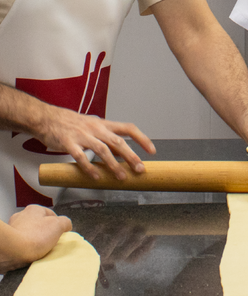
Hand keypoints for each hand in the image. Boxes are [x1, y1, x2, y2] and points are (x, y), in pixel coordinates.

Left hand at [0, 205, 71, 272]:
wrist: (12, 253)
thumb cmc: (34, 237)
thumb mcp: (59, 226)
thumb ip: (66, 222)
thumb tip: (66, 225)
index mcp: (34, 209)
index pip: (52, 215)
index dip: (58, 225)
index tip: (60, 234)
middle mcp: (21, 216)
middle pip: (39, 224)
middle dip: (45, 233)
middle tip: (50, 242)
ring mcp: (13, 228)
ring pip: (29, 234)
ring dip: (34, 241)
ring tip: (39, 250)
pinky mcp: (7, 241)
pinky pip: (20, 243)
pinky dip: (25, 248)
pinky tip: (29, 253)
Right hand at [36, 108, 155, 180]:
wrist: (48, 117)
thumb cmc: (74, 124)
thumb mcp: (94, 127)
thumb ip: (107, 139)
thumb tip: (124, 154)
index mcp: (105, 124)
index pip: (128, 128)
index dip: (141, 138)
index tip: (152, 151)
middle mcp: (96, 128)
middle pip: (117, 142)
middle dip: (131, 156)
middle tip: (140, 169)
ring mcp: (82, 135)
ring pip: (102, 150)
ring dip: (113, 164)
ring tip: (121, 177)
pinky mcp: (68, 143)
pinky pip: (80, 156)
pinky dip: (89, 167)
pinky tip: (96, 177)